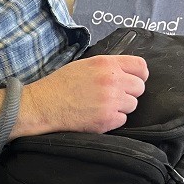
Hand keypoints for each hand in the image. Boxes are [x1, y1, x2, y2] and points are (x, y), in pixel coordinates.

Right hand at [21, 55, 147, 134]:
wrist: (42, 105)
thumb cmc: (58, 85)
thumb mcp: (83, 65)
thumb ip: (107, 67)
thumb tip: (126, 73)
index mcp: (106, 64)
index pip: (141, 66)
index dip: (139, 75)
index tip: (133, 80)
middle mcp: (112, 80)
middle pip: (139, 88)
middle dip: (128, 92)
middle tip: (110, 96)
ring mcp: (110, 101)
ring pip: (132, 105)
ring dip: (120, 107)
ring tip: (99, 106)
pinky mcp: (106, 119)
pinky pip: (122, 120)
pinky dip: (111, 120)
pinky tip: (95, 116)